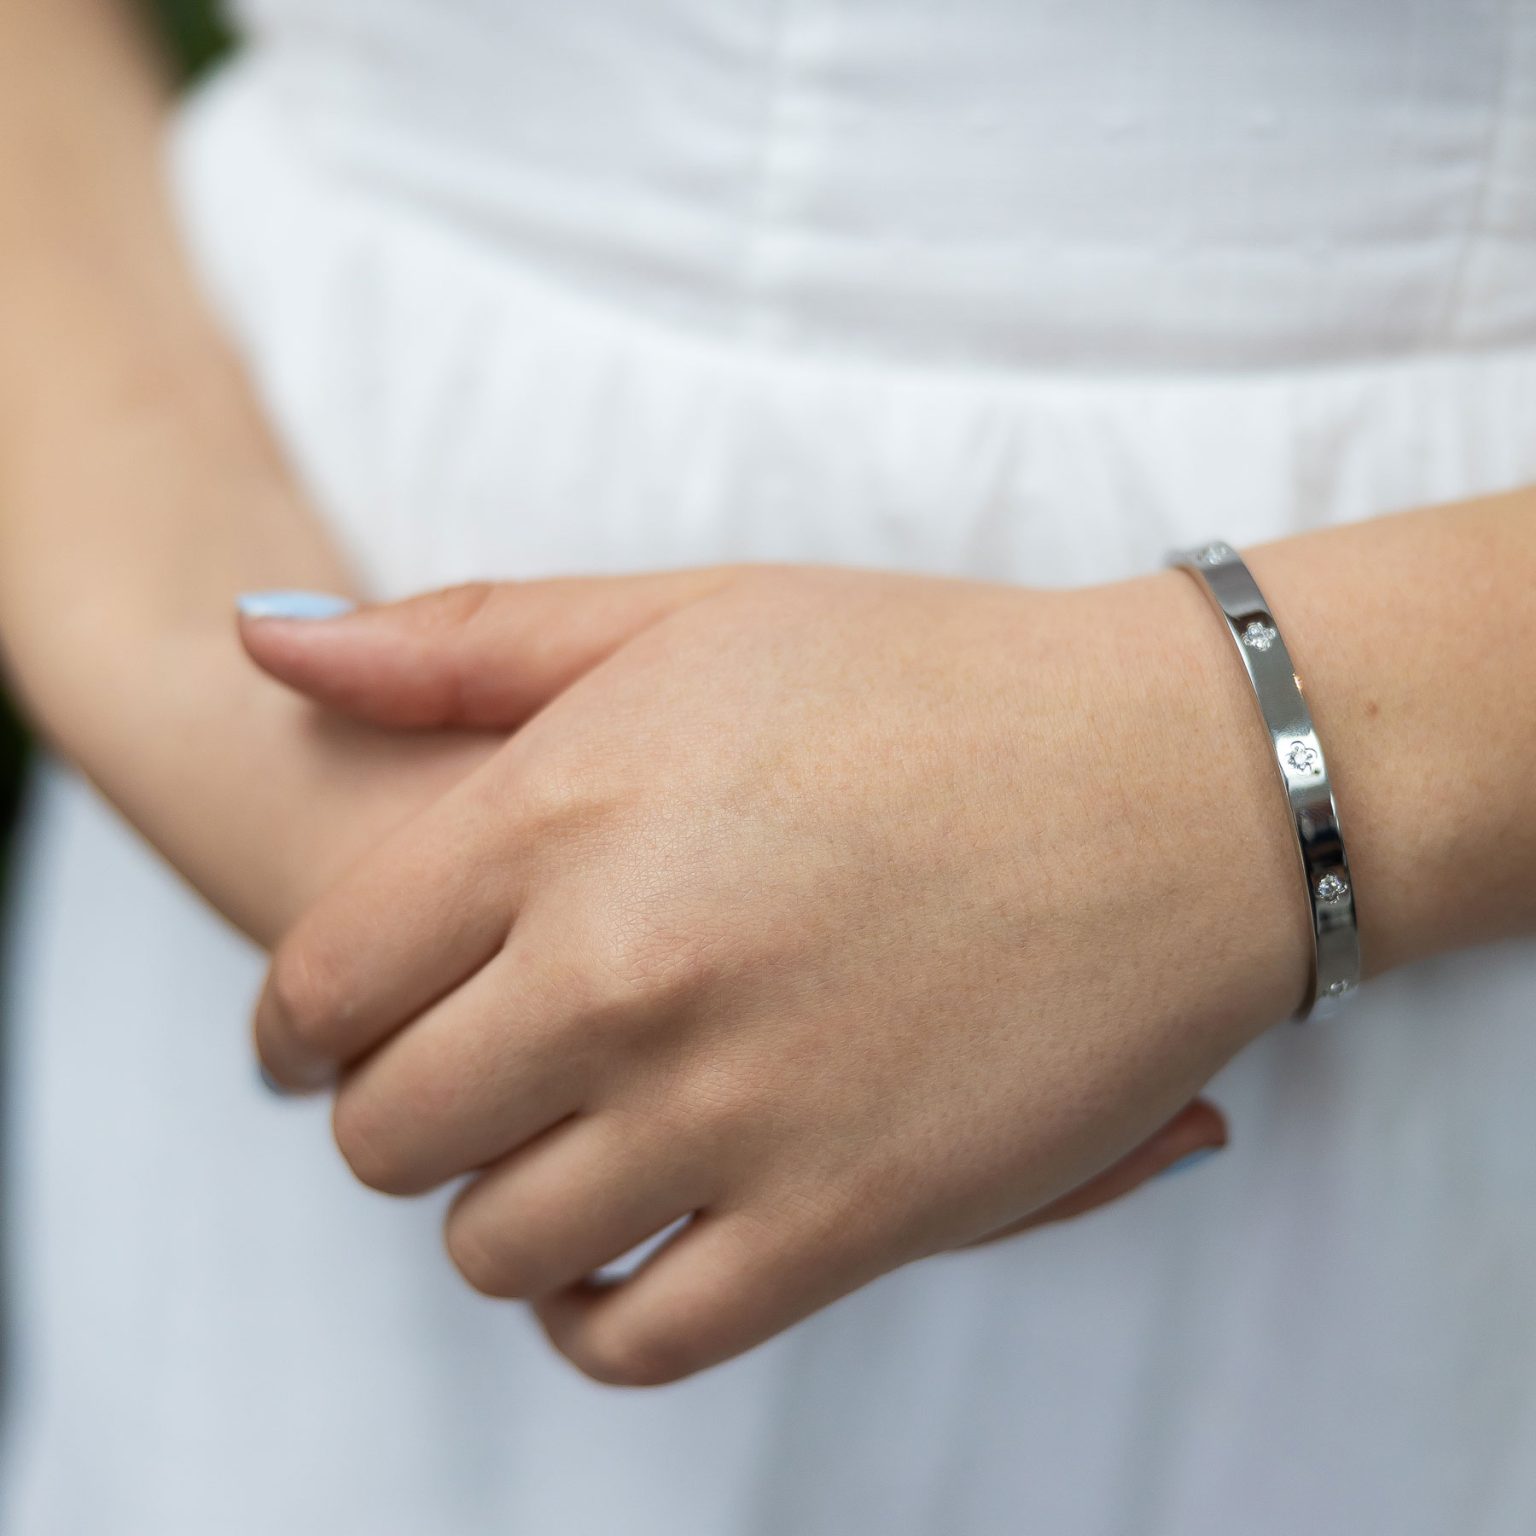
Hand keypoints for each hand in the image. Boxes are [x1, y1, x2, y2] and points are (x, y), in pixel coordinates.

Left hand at [242, 566, 1308, 1384]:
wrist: (1180, 783)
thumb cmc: (931, 678)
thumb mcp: (689, 613)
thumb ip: (456, 641)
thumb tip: (259, 643)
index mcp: (563, 814)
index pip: (322, 987)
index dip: (302, 1025)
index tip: (331, 1035)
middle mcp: (626, 974)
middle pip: (387, 1134)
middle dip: (399, 1112)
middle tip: (468, 1076)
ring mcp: (737, 1112)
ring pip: (494, 1246)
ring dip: (502, 1207)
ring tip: (565, 1146)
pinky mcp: (851, 1223)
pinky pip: (635, 1339)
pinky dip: (596, 1316)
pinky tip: (629, 1247)